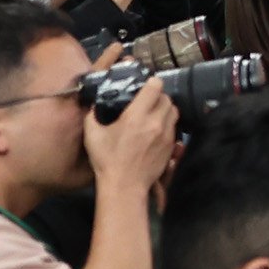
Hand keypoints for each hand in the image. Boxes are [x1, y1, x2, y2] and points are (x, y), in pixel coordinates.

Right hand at [85, 69, 179, 191]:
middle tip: (148, 100)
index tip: (146, 85)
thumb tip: (95, 104)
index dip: (152, 82)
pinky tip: (157, 129)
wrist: (125, 185)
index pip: (155, 87)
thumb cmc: (107, 160)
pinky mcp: (172, 146)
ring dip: (166, 109)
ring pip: (174, 112)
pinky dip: (168, 124)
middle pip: (167, 98)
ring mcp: (167, 135)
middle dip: (159, 96)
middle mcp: (156, 122)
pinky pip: (175, 127)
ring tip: (154, 113)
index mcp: (137, 116)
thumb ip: (93, 115)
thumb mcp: (92, 135)